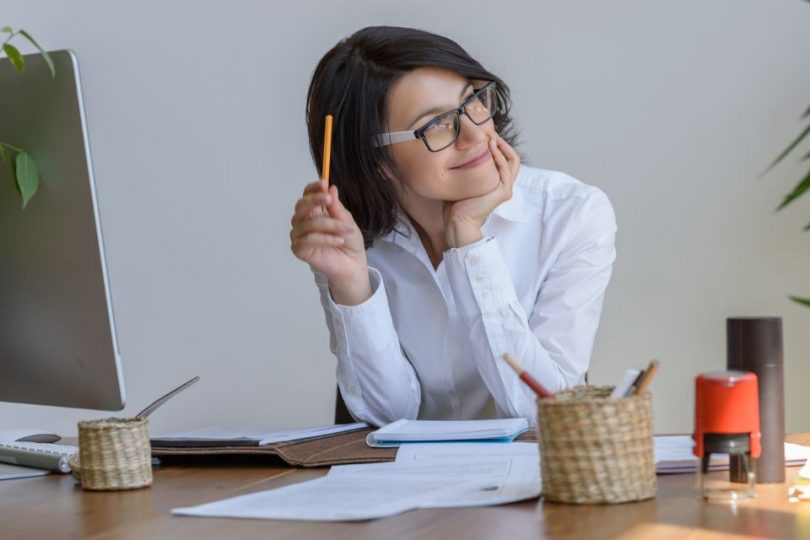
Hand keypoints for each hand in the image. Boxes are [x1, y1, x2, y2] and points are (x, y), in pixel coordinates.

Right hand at [290, 180, 370, 304]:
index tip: (324, 183)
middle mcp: (303, 221)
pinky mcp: (299, 249)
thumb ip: (336, 207)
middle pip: (300, 206)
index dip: (313, 188)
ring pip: (308, 223)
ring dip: (329, 224)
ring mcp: (299, 235)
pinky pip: (308, 239)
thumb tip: (331, 189)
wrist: (352, 263)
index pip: (307, 195)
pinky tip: (338, 240)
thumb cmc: (349, 241)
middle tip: (329, 200)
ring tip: (346, 229)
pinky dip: (325, 238)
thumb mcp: (346, 220)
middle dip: (315, 200)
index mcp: (314, 211)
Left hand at [444, 134, 520, 247]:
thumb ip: (468, 165)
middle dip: (502, 142)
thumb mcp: (463, 178)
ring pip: (511, 161)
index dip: (498, 145)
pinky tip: (489, 147)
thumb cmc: (456, 202)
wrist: (457, 221)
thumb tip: (461, 147)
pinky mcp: (503, 192)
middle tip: (490, 132)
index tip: (485, 134)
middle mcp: (504, 184)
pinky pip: (505, 169)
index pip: (505, 158)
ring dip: (501, 146)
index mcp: (497, 182)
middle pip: (512, 157)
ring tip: (490, 136)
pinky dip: (499, 156)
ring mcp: (505, 188)